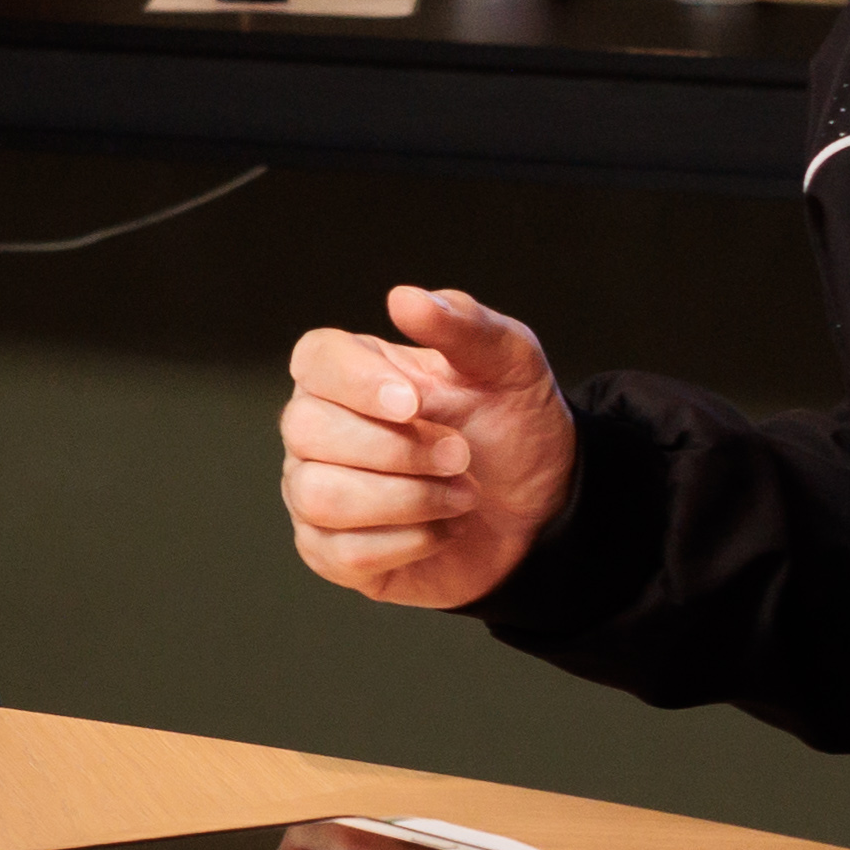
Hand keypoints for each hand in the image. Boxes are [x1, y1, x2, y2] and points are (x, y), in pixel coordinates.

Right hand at [276, 287, 578, 607]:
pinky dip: (407, 543)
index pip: (313, 361)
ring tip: (461, 496)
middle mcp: (318, 429)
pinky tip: (442, 530)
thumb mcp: (510, 366)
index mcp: (352, 373)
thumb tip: (403, 297)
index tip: (415, 403)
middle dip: (397, 450)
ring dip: (407, 500)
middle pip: (306, 431)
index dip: (354, 382)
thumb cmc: (514, 427)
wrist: (542, 509)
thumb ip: (463, 325)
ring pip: (319, 496)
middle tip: (461, 455)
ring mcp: (316, 491)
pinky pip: (342, 552)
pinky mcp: (331, 551)